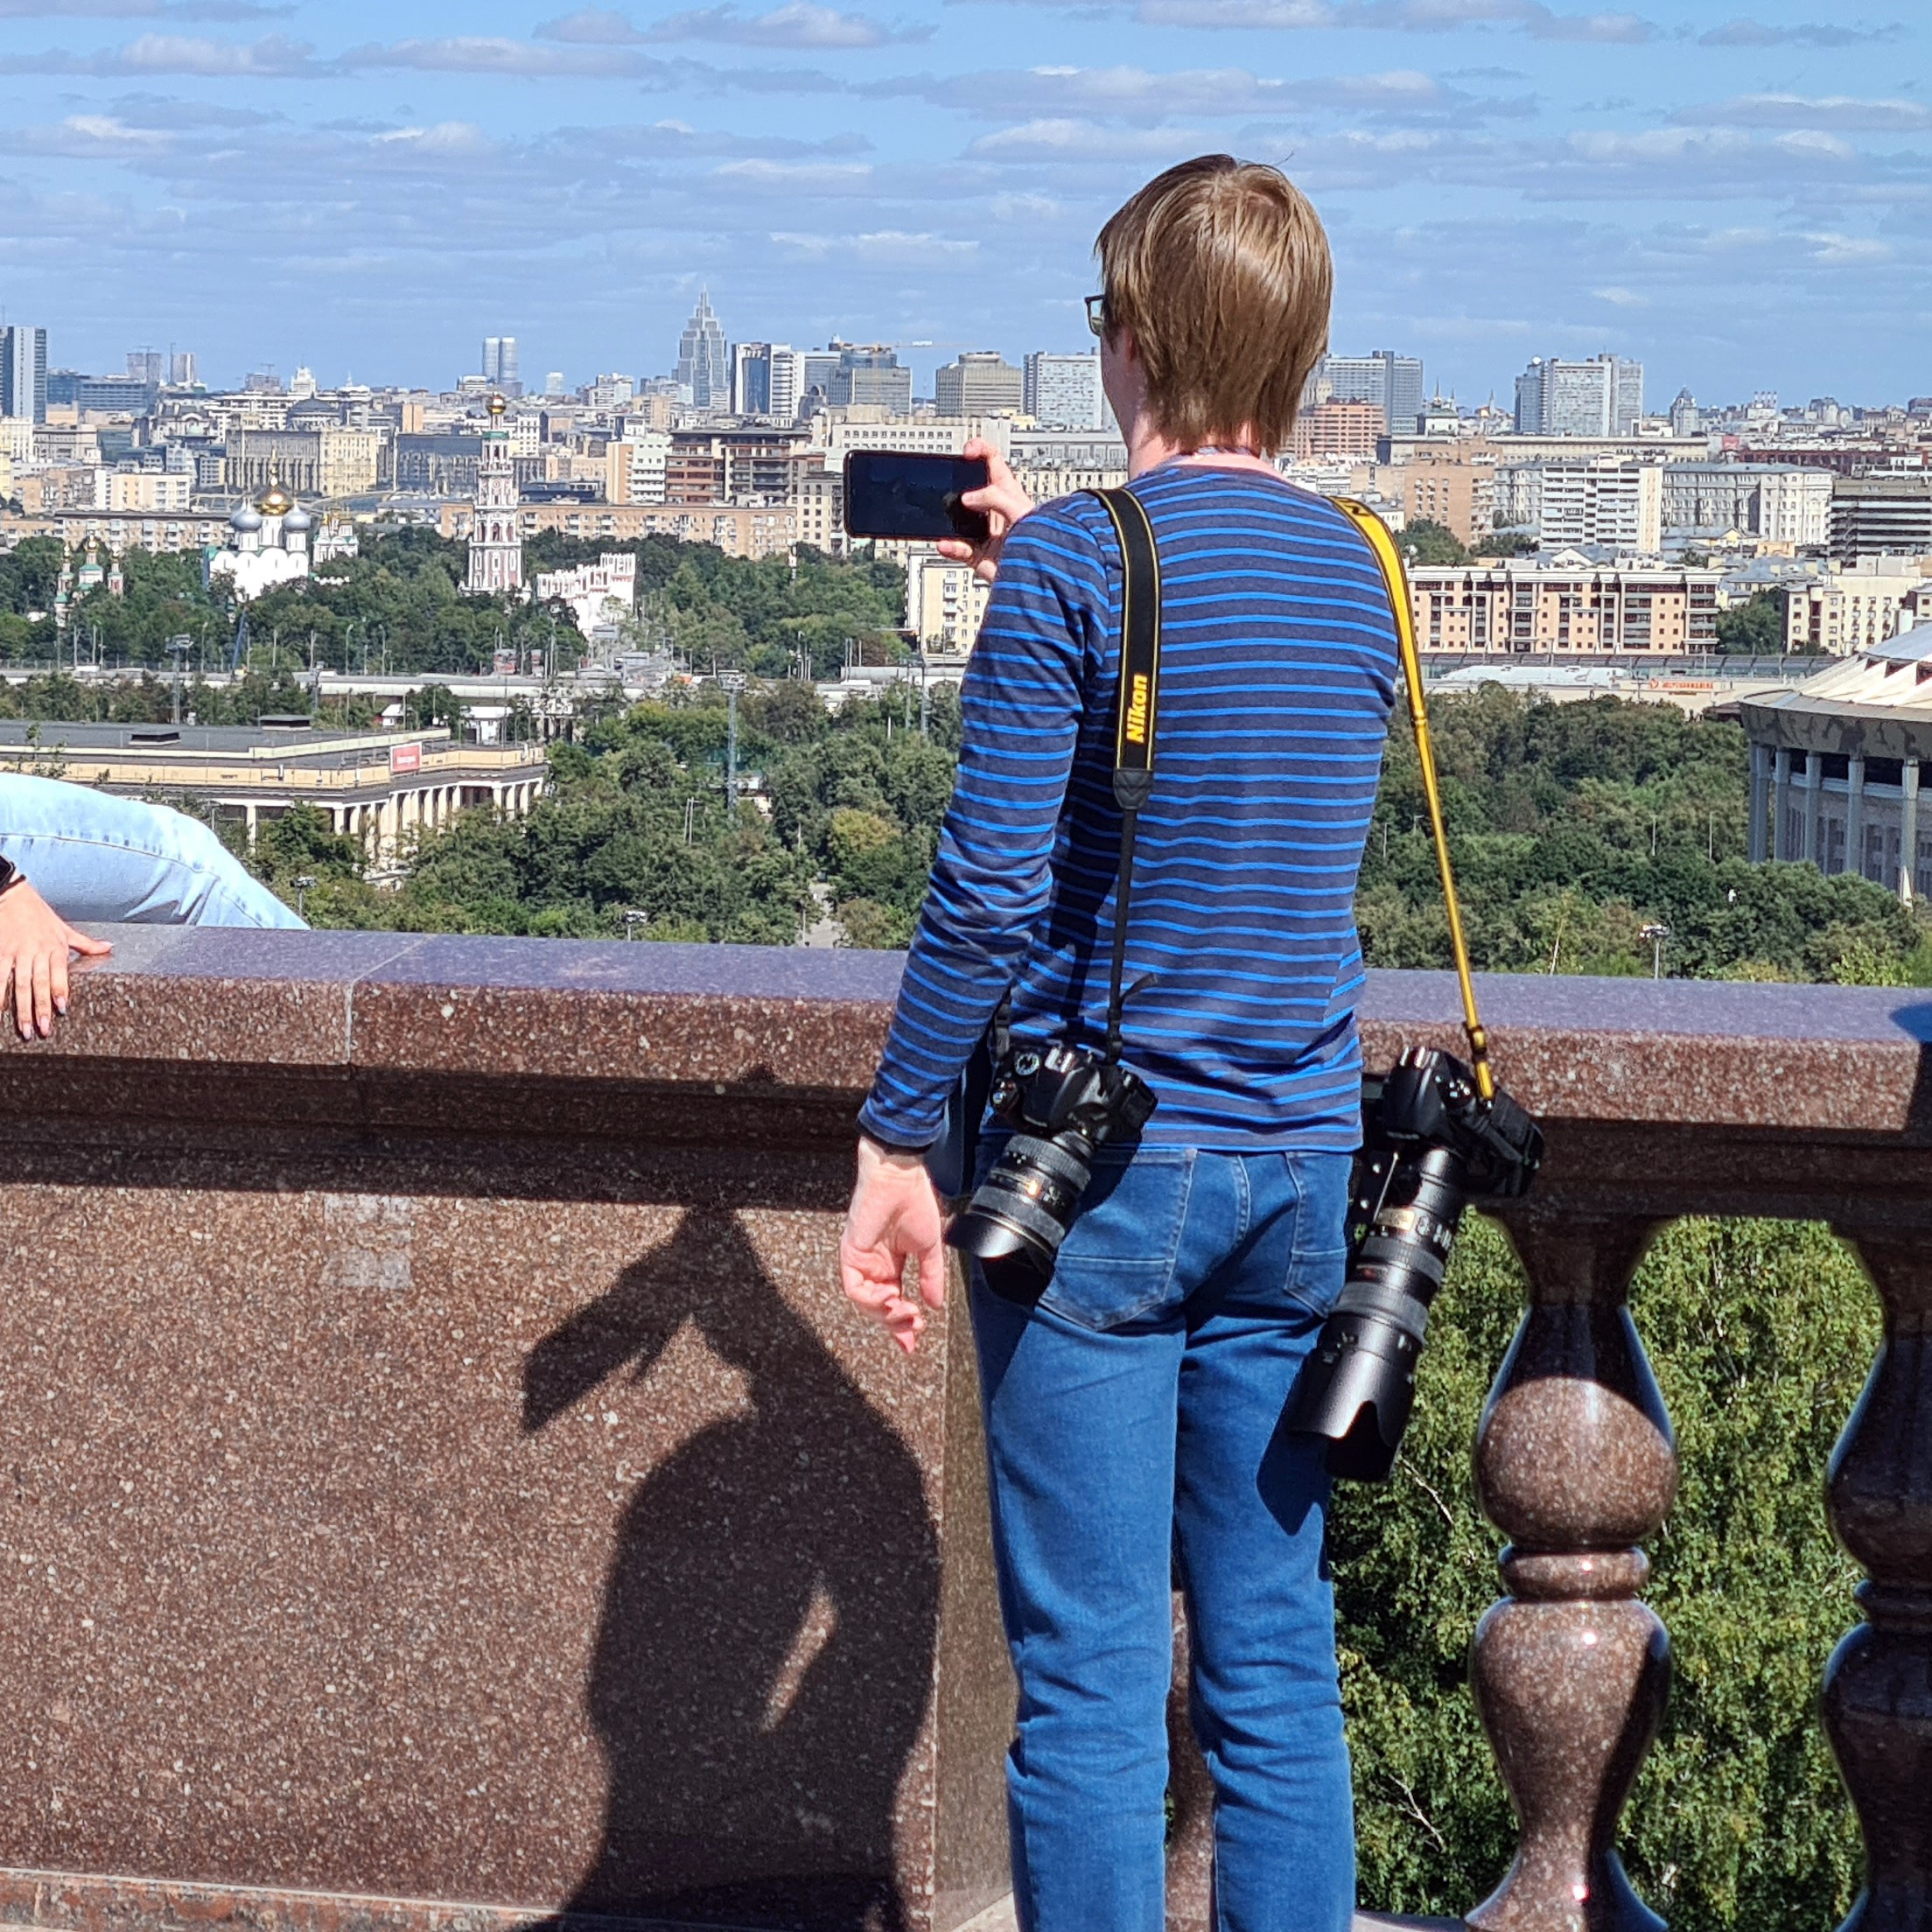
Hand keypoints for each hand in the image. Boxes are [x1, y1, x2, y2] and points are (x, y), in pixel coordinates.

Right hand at [0, 879, 111, 1040]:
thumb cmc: (39, 913)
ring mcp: (17, 953)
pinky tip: (0, 1011)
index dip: (60, 990)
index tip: (62, 1009)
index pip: (59, 973)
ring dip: (22, 1009)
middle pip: (39, 984)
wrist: (10, 895)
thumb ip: (85, 943)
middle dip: (42, 1008)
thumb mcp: (64, 928)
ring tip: (25, 1029)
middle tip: (44, 1030)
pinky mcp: (1, 953)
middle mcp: (37, 952)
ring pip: (19, 985)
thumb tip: (109, 947)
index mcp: (55, 948)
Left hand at [839, 1134, 948, 1354]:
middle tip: (912, 1334)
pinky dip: (872, 1299)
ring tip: (906, 1314)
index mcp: (891, 1262)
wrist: (900, 1177)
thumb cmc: (914, 1202)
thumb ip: (930, 1277)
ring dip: (886, 1314)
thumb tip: (935, 1305)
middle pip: (878, 1307)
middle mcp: (874, 1265)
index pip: (894, 1300)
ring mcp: (861, 1260)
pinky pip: (855, 1287)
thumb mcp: (929, 1248)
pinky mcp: (850, 1253)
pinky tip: (891, 1297)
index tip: (913, 1341)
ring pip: (865, 1302)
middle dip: (895, 1326)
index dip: (902, 1323)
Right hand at [938, 438, 1034, 583]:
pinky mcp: (978, 555)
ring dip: (949, 519)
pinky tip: (946, 544)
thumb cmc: (1044, 542)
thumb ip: (994, 497)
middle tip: (946, 483)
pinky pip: (957, 548)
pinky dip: (950, 546)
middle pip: (971, 489)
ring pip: (960, 520)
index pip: (993, 462)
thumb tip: (968, 498)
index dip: (980, 451)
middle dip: (957, 485)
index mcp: (1009, 493)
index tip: (967, 452)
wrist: (1041, 579)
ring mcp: (985, 533)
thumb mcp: (1021, 510)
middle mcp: (995, 511)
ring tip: (942, 517)